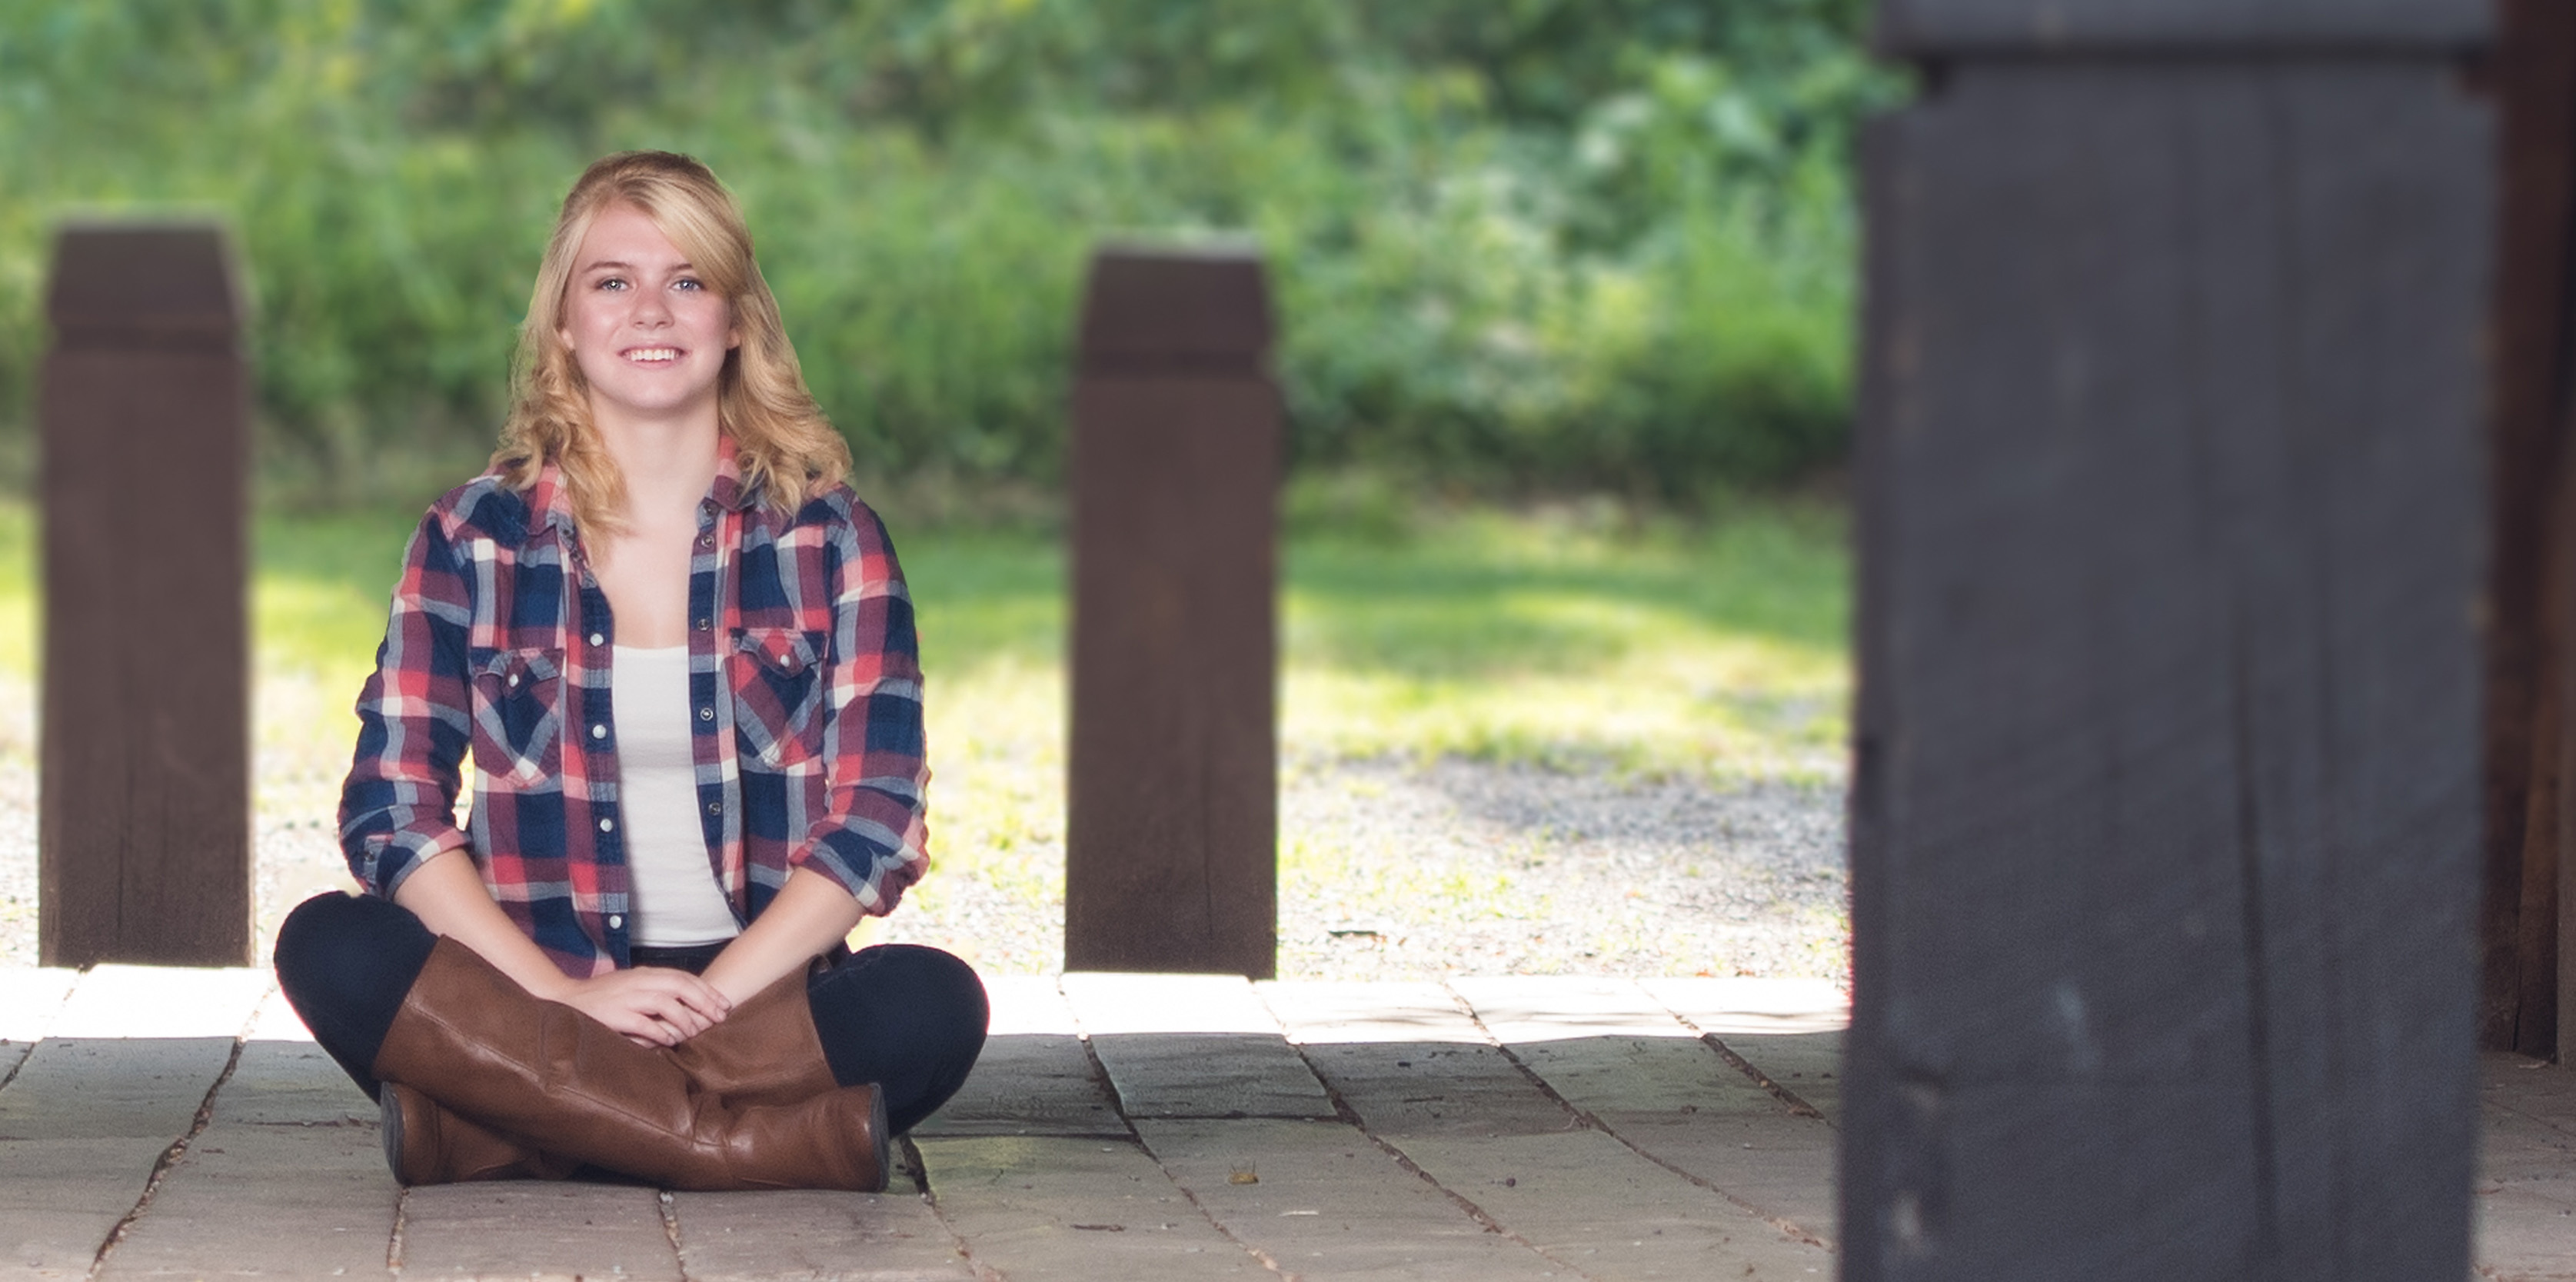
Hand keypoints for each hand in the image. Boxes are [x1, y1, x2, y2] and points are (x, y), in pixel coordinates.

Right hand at [554, 967, 732, 1046]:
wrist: (563, 1000)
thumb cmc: (601, 998)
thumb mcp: (630, 987)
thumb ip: (654, 991)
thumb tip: (687, 1005)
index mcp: (643, 974)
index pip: (682, 977)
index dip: (705, 990)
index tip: (723, 1004)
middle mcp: (637, 982)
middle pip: (679, 985)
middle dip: (703, 1001)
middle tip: (719, 1017)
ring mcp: (625, 997)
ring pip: (664, 1001)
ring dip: (684, 1017)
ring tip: (695, 1032)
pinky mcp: (613, 1015)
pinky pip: (643, 1022)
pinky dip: (660, 1031)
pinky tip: (670, 1040)